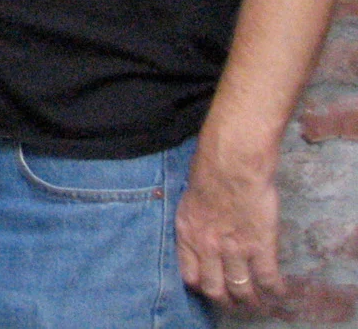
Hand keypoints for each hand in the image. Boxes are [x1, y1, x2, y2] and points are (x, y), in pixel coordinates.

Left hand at [176, 143, 282, 308]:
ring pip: (242, 289)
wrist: (231, 163)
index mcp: (188, 235)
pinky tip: (279, 292)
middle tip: (235, 303)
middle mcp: (208, 247)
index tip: (209, 288)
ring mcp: (234, 249)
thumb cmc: (209, 172)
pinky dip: (274, 289)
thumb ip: (195, 223)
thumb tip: (203, 233)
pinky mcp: (260, 245)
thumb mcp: (189, 200)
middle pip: (215, 289)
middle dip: (226, 301)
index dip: (201, 286)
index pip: (189, 275)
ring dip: (251, 300)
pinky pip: (267, 278)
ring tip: (258, 304)